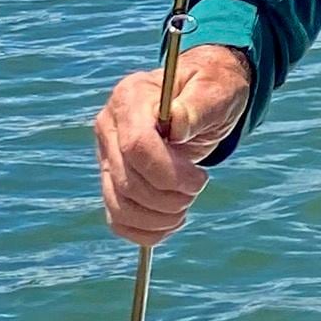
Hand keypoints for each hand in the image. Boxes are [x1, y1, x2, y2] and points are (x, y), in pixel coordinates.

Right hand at [93, 43, 253, 245]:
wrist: (200, 96)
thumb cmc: (210, 89)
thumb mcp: (214, 90)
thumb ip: (196, 106)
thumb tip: (176, 126)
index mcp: (130, 97)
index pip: (136, 146)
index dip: (169, 173)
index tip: (200, 178)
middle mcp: (109, 126)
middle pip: (128, 181)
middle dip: (169, 198)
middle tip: (197, 187)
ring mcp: (106, 155)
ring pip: (119, 206)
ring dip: (159, 218)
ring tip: (185, 205)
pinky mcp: (112, 180)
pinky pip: (117, 219)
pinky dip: (146, 231)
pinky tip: (172, 220)